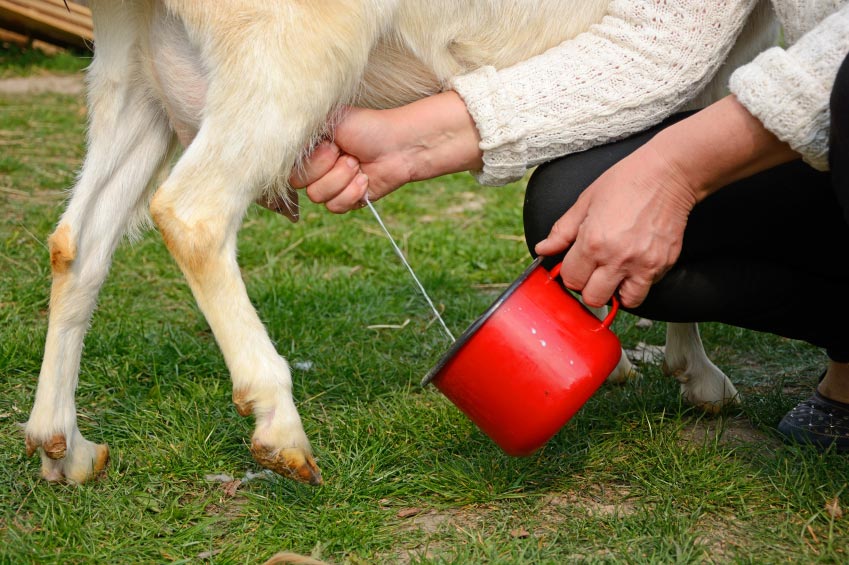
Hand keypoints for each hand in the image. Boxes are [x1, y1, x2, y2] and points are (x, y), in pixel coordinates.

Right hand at [290, 107, 414, 212]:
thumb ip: (303, 131)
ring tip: (358, 164)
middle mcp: (316, 169)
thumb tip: (280, 139)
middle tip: (348, 153)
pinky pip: (336, 207)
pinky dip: (353, 192)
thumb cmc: (366, 126)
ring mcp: (331, 186)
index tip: (330, 145)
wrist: (398, 144)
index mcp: (308, 150)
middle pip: (302, 185)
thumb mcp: (330, 120)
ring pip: (318, 197)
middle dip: (328, 168)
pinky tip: (365, 179)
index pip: (289, 167)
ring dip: (342, 179)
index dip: (312, 160)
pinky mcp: (347, 201)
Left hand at [534, 142, 695, 307]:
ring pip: (623, 301)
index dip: (571, 274)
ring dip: (616, 291)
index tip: (577, 265)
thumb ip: (562, 230)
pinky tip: (634, 265)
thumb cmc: (627, 182)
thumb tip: (543, 249)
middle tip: (594, 272)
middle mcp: (616, 258)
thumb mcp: (585, 201)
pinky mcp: (662, 265)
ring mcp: (642, 264)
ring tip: (615, 273)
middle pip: (593, 298)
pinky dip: (638, 283)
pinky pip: (646, 289)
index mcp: (592, 242)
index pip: (571, 280)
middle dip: (590, 288)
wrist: (668, 174)